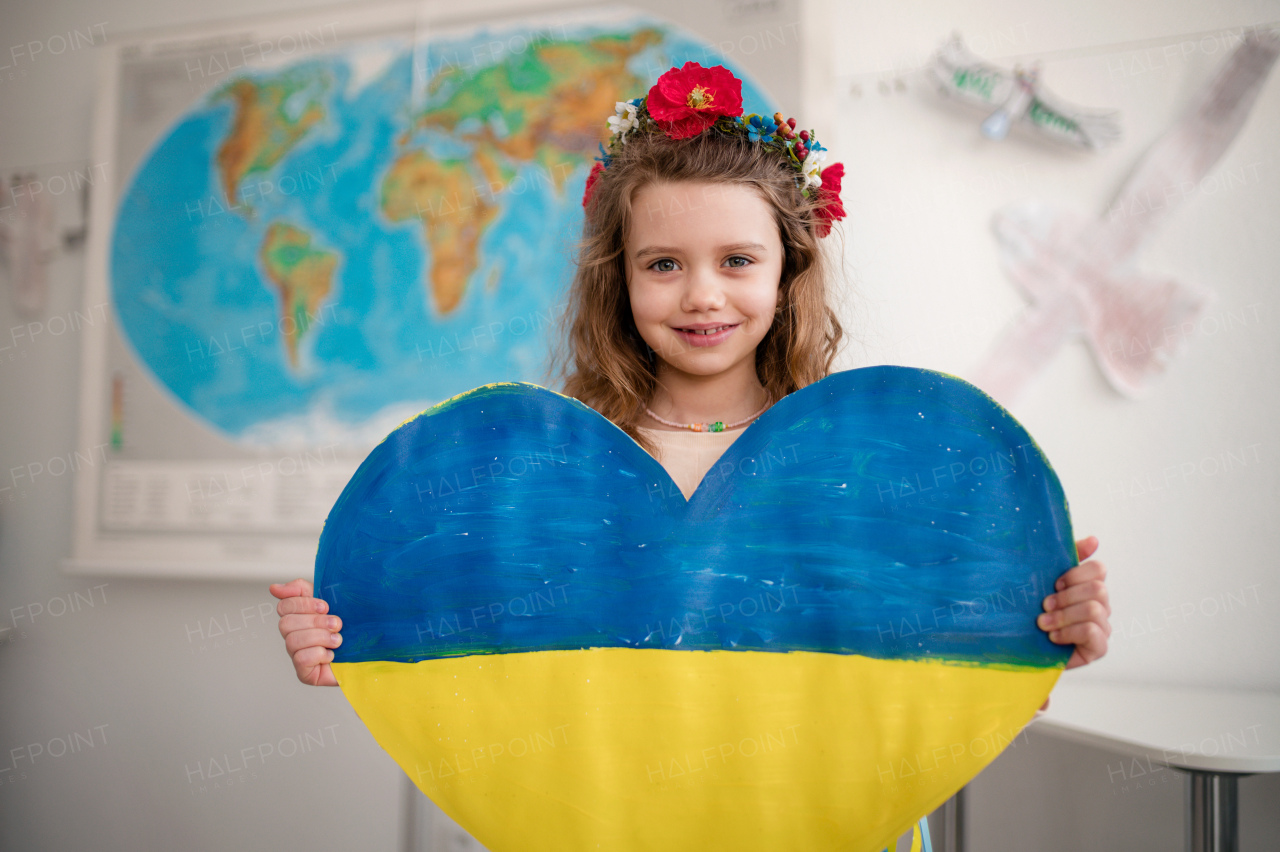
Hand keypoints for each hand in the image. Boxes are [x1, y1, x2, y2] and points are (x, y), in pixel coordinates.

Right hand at [270, 578, 340, 686]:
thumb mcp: (332, 600)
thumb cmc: (350, 628)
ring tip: (338, 640)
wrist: (369, 654)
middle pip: (286, 624)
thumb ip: (303, 590)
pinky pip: (301, 659)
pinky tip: (332, 655)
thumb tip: (275, 588)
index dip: (303, 604)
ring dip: (320, 637)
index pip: (284, 606)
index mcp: (299, 617)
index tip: (325, 606)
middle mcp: (294, 635)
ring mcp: (297, 654)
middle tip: (336, 624)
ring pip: (292, 641)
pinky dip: (320, 654)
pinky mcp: (304, 673)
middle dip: (315, 622)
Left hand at [1039, 536, 1110, 670]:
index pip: (1099, 569)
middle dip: (1067, 597)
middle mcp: (1101, 605)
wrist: (1021, 646)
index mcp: (1088, 586)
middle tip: (1045, 605)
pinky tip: (1053, 637)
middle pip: (1098, 589)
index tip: (1054, 583)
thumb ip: (1067, 558)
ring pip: (1094, 610)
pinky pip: (1092, 632)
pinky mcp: (1098, 648)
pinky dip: (1069, 633)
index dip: (1076, 574)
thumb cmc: (1032, 610)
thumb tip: (1094, 540)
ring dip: (1064, 616)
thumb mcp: (1044, 581)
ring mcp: (1102, 627)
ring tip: (1043, 623)